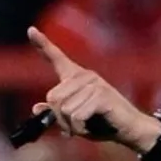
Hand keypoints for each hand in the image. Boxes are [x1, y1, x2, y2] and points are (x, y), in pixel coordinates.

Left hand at [27, 26, 159, 150]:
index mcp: (77, 77)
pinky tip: (88, 129)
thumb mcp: (75, 120)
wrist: (130, 130)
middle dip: (59, 119)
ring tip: (84, 128)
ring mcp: (94, 83)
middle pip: (53, 97)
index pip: (57, 57)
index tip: (31, 30)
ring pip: (64, 109)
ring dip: (71, 126)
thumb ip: (57, 113)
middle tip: (71, 129)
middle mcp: (84, 76)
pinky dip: (79, 128)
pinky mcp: (101, 95)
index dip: (42, 44)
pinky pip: (76, 115)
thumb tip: (37, 108)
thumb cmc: (103, 124)